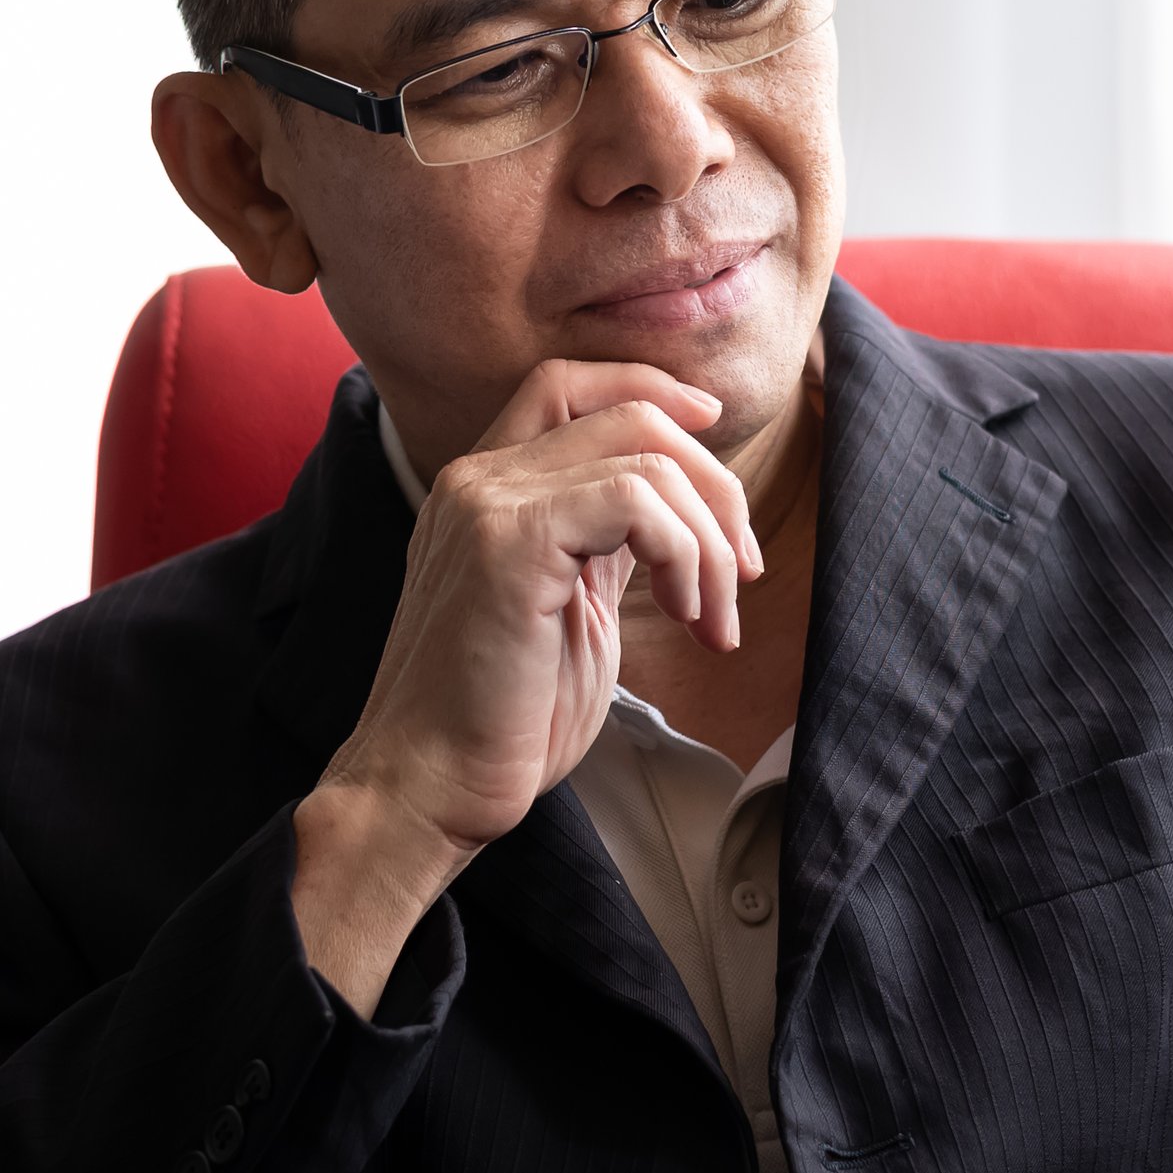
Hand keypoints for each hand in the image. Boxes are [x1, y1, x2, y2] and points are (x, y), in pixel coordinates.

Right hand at [291, 360, 762, 1007]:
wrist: (431, 788)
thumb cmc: (502, 721)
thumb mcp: (571, 607)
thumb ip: (607, 544)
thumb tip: (681, 508)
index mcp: (486, 490)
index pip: (567, 385)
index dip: (650, 388)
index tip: (713, 428)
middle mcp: (477, 479)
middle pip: (627, 412)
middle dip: (712, 484)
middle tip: (741, 573)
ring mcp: (486, 503)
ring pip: (645, 457)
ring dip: (710, 540)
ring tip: (712, 617)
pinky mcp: (508, 542)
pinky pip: (634, 499)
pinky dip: (684, 552)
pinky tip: (685, 616)